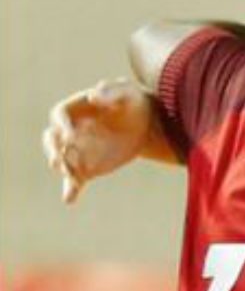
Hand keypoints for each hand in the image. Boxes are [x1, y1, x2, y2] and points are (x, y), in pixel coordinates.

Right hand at [41, 78, 154, 203]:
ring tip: (72, 177)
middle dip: (53, 150)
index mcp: (74, 110)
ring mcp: (78, 149)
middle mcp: (70, 131)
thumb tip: (93, 95)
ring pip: (63, 161)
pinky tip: (70, 200)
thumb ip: (110, 91)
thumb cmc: (132, 100)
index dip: (62, 126)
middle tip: (59, 159)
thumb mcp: (126, 91)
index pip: (59, 117)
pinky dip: (72, 189)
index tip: (71, 135)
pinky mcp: (88, 166)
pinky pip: (76, 179)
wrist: (146, 123)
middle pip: (52, 140)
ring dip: (64, 169)